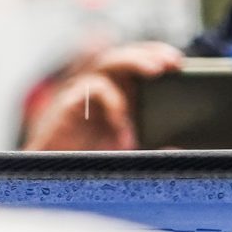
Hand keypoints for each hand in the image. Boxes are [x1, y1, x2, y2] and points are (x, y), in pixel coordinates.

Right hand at [21, 43, 185, 150]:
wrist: (51, 178)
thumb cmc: (88, 162)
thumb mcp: (130, 154)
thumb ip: (153, 149)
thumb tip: (180, 148)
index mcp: (115, 94)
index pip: (136, 62)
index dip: (156, 55)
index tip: (178, 62)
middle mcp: (98, 90)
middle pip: (123, 56)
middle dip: (148, 53)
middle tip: (171, 62)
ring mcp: (81, 95)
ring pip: (107, 62)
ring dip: (133, 61)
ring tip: (155, 71)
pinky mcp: (67, 106)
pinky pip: (91, 90)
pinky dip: (112, 101)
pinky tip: (124, 121)